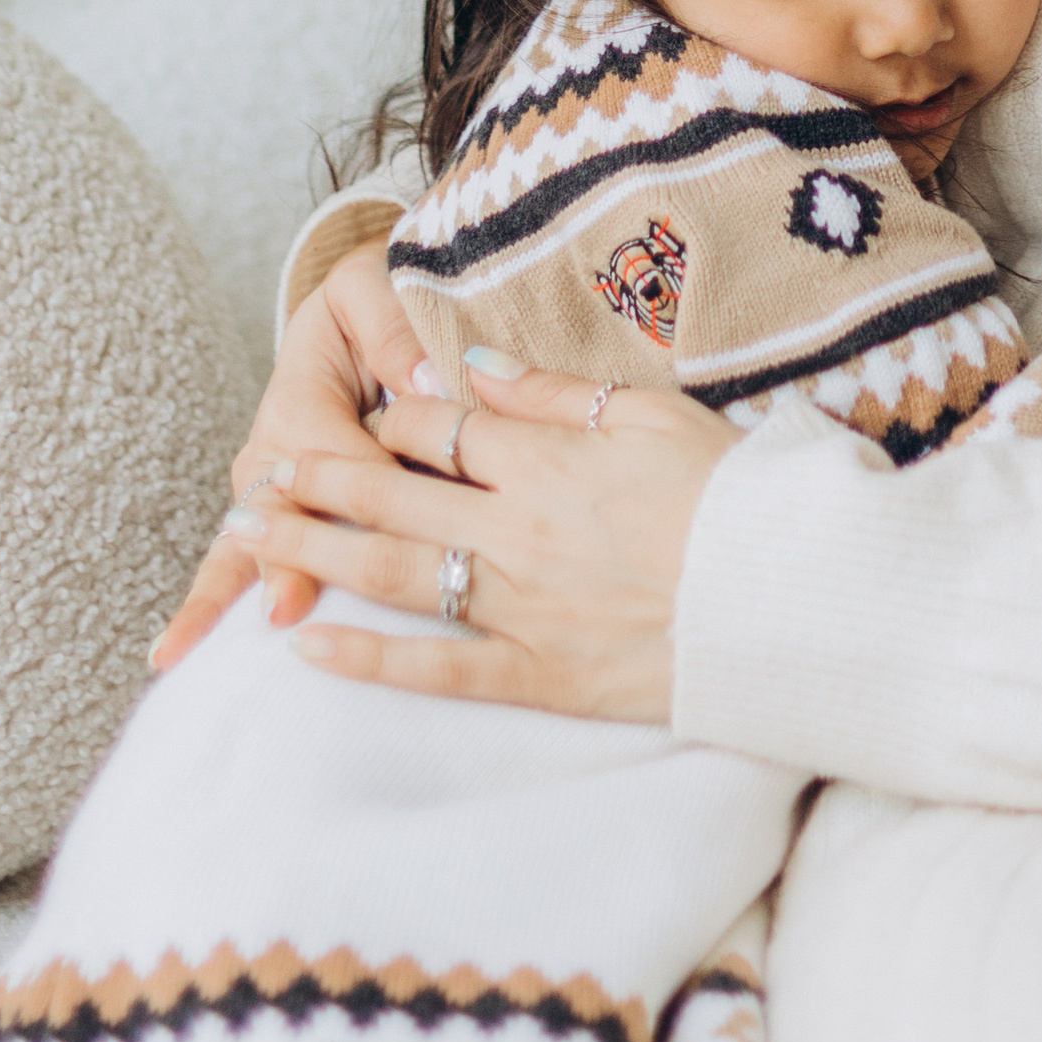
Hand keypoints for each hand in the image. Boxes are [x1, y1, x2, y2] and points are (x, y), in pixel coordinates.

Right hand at [150, 240, 430, 668]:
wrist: (356, 311)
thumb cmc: (372, 304)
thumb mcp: (376, 288)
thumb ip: (392, 327)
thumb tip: (422, 383)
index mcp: (301, 395)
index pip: (338, 455)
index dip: (359, 484)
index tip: (378, 517)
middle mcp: (272, 450)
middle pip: (277, 513)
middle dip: (282, 560)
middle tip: (283, 608)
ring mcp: (263, 489)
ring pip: (242, 547)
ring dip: (227, 595)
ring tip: (186, 650)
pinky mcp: (269, 515)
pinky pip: (236, 562)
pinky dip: (207, 606)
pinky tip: (176, 654)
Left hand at [217, 360, 739, 723]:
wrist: (789, 599)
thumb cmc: (737, 497)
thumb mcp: (658, 416)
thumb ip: (559, 394)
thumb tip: (479, 367)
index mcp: (550, 459)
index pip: (440, 428)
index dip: (389, 417)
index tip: (356, 413)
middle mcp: (519, 528)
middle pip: (392, 494)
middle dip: (316, 481)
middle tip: (257, 477)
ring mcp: (523, 605)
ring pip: (395, 572)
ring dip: (316, 552)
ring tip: (253, 542)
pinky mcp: (539, 674)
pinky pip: (436, 668)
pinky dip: (368, 659)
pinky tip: (309, 647)